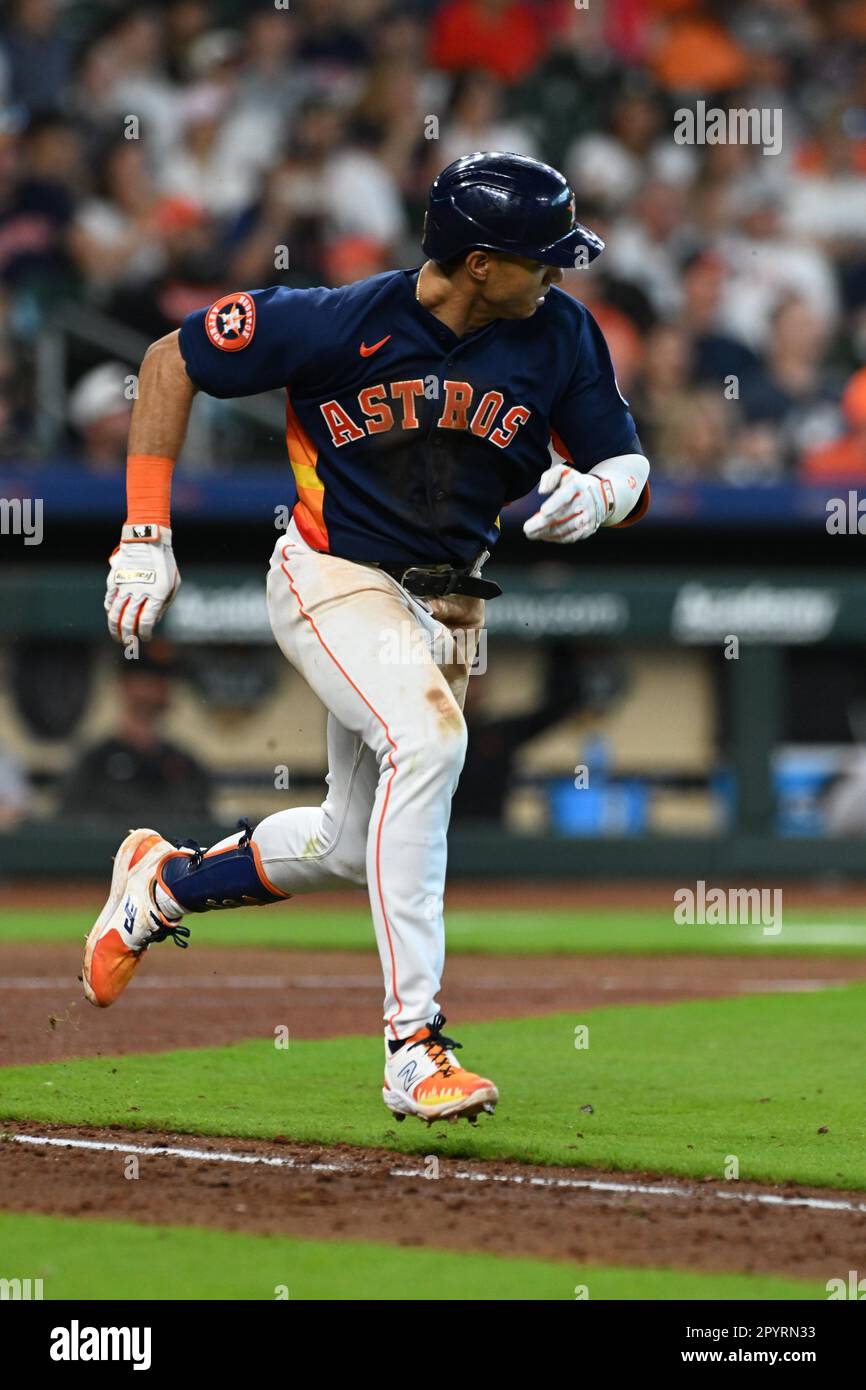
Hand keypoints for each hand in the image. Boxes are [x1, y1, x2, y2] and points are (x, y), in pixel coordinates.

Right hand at [105, 524, 179, 642]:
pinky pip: (109, 600)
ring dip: (114, 629)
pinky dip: (109, 611)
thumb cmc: (165, 563)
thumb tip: (154, 620)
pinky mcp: (114, 581)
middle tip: (128, 642)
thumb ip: (164, 604)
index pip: (146, 621)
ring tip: (117, 637)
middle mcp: (139, 593)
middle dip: (128, 636)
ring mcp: (124, 587)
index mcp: (156, 594)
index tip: (145, 637)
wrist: (148, 541)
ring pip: (114, 614)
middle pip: (128, 621)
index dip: (144, 633)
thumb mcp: (173, 584)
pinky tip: (112, 617)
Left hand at [523, 462, 609, 543]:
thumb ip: (550, 477)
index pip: (566, 495)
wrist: (603, 495)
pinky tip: (544, 536)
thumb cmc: (577, 484)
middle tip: (527, 528)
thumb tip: (542, 491)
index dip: (555, 504)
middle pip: (563, 516)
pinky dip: (556, 539)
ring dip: (547, 533)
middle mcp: (586, 502)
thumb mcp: (565, 473)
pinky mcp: (589, 529)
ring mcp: (589, 517)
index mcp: (579, 485)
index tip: (543, 511)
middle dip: (543, 524)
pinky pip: (571, 537)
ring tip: (532, 534)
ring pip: (566, 529)